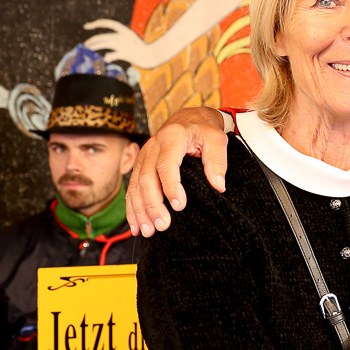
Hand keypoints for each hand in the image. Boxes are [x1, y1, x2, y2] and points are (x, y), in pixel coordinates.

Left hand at [84, 19, 164, 68]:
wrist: (153, 55)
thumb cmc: (141, 49)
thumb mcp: (130, 40)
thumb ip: (119, 40)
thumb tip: (104, 45)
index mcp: (125, 30)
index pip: (107, 23)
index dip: (96, 23)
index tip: (86, 26)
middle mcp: (122, 36)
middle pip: (102, 36)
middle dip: (92, 40)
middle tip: (86, 45)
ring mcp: (123, 45)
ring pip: (103, 43)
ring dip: (94, 46)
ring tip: (89, 50)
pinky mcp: (125, 54)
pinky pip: (111, 55)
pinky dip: (108, 57)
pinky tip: (106, 58)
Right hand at [126, 107, 228, 236]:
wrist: (188, 119)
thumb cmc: (204, 130)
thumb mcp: (216, 139)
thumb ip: (217, 160)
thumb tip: (218, 186)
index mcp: (172, 137)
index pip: (167, 164)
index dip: (171, 186)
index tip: (179, 206)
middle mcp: (153, 146)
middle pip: (146, 178)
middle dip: (152, 204)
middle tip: (162, 225)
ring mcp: (143, 156)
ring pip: (135, 186)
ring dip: (140, 210)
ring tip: (148, 231)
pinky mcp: (140, 165)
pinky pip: (131, 188)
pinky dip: (132, 208)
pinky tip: (136, 225)